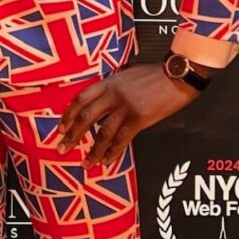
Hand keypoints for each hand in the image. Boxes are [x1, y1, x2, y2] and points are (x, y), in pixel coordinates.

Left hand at [57, 63, 205, 168]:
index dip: (69, 114)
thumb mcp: (127, 75)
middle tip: (61, 149)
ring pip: (102, 132)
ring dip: (92, 150)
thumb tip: (103, 103)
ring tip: (85, 163)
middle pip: (86, 117)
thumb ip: (113, 88)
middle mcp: (113, 94)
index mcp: (108, 82)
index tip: (61, 128)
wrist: (177, 75)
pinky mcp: (139, 118)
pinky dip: (112, 152)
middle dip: (72, 135)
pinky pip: (121, 139)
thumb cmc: (155, 75)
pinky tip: (105, 162)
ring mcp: (125, 106)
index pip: (81, 98)